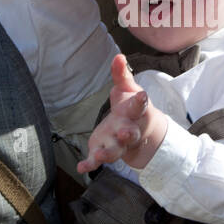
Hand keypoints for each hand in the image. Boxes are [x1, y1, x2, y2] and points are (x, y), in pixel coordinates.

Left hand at [77, 54, 167, 172]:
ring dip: (108, 154)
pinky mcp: (103, 151)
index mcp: (134, 113)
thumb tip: (119, 55)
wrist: (137, 133)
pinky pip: (97, 160)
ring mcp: (115, 144)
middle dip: (126, 135)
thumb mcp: (127, 89)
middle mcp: (127, 130)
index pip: (138, 106)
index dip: (140, 101)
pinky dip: (90, 165)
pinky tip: (81, 167)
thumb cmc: (130, 108)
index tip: (142, 96)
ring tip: (100, 156)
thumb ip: (121, 74)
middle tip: (124, 134)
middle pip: (129, 134)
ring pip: (114, 151)